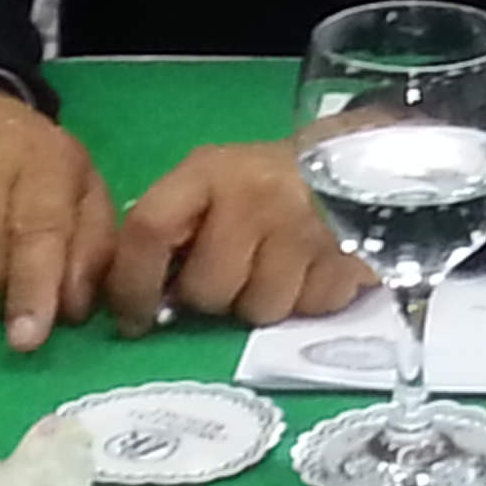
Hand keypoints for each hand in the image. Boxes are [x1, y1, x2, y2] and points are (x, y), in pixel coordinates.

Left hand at [105, 138, 374, 337]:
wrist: (352, 165)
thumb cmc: (259, 187)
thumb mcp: (207, 188)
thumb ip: (170, 234)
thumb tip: (143, 304)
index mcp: (207, 173)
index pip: (150, 230)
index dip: (133, 284)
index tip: (135, 320)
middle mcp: (253, 196)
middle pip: (207, 289)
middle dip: (214, 295)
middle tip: (232, 273)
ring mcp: (302, 228)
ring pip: (259, 309)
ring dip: (262, 302)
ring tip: (275, 271)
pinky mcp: (346, 258)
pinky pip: (308, 310)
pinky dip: (306, 302)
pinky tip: (310, 273)